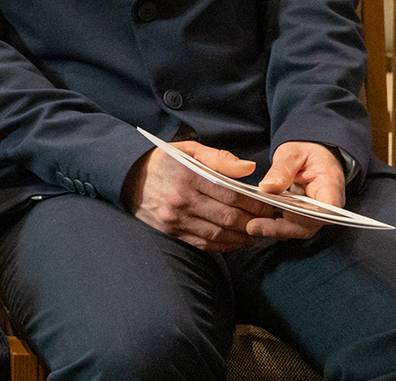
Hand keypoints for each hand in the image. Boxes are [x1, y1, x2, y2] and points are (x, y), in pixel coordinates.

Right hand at [123, 141, 276, 251]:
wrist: (128, 178)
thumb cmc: (164, 161)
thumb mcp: (189, 150)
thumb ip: (220, 158)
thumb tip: (249, 169)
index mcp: (189, 176)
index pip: (233, 195)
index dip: (256, 204)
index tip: (268, 206)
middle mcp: (182, 200)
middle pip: (229, 218)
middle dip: (254, 222)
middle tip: (267, 221)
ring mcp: (175, 219)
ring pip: (219, 235)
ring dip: (242, 236)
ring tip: (254, 231)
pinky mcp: (170, 233)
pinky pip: (204, 244)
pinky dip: (224, 245)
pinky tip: (234, 239)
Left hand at [246, 141, 344, 240]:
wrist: (312, 154)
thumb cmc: (307, 151)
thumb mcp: (292, 154)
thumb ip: (282, 170)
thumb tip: (267, 187)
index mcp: (331, 187)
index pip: (324, 211)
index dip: (304, 218)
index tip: (283, 215)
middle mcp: (327, 205)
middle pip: (309, 224)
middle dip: (282, 228)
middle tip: (254, 226)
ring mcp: (316, 212)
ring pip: (299, 228)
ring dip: (276, 229)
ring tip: (252, 226)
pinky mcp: (304, 215)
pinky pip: (292, 224)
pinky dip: (276, 225)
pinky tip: (258, 223)